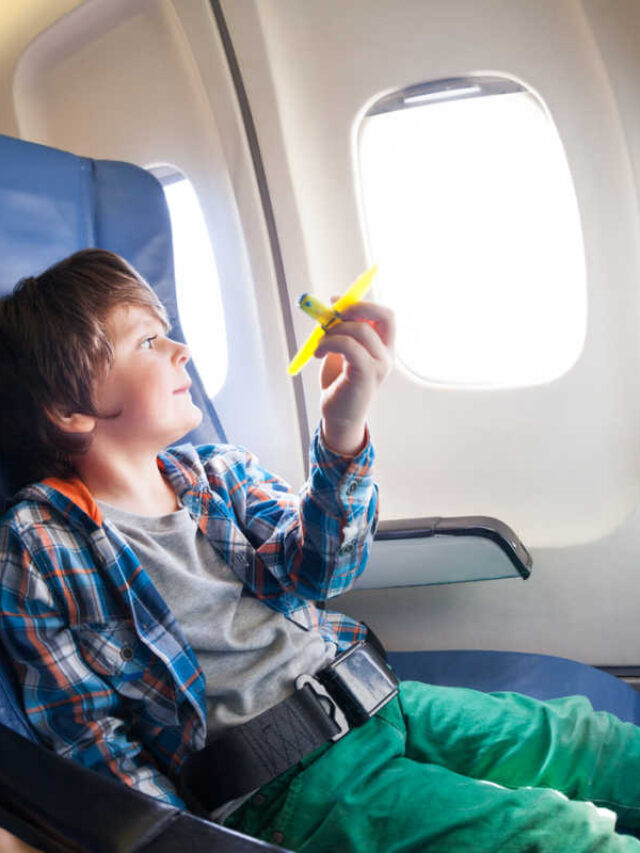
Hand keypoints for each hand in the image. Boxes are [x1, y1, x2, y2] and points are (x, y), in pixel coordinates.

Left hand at [314, 300, 394, 454]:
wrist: (338, 416)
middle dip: (355, 308)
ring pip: (360, 330)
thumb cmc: (339, 384)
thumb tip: (331, 305)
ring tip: (318, 345)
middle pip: (383, 316)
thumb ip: (341, 330)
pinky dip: (328, 343)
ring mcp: (380, 365)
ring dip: (333, 331)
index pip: (386, 315)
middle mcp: (387, 355)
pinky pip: (348, 345)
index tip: (335, 301)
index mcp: (384, 347)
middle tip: (331, 314)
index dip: (362, 302)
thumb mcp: (340, 351)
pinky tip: (318, 353)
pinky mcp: (367, 374)